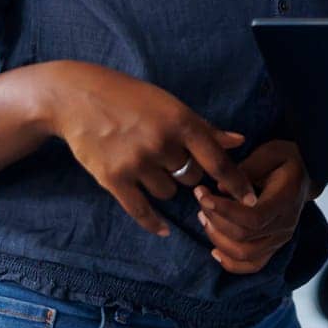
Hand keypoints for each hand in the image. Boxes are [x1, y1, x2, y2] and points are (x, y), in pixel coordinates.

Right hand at [42, 61, 255, 237]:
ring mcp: (137, 162)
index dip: (236, 183)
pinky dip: (154, 222)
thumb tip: (239, 141)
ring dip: (164, 184)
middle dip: (188, 173)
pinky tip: (163, 230)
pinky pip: (142, 210)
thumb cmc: (130, 97)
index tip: (251, 200)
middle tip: (168, 157)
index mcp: (181, 121)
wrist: (77, 98)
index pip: (218, 160)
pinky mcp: (113, 178)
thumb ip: (204, 127)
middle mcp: (162, 143)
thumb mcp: (170, 104)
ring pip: (169, 192)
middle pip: (194, 177)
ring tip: (145, 162)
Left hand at [193, 139, 311, 273]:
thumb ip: (246, 169)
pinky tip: (215, 250)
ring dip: (218, 239)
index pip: (254, 217)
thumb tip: (220, 188)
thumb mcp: (268, 153)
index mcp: (285, 201)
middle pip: (244, 238)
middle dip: (215, 220)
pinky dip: (231, 263)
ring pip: (244, 254)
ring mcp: (280, 239)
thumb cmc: (285, 159)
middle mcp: (285, 225)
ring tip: (204, 218)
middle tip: (201, 199)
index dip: (225, 211)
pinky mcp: (274, 246)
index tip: (203, 196)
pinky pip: (252, 265)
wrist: (307, 172)